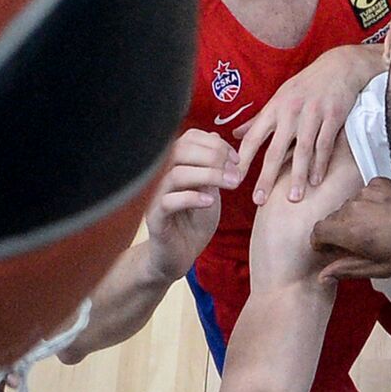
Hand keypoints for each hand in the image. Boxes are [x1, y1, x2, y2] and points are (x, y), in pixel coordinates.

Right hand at [144, 129, 239, 280]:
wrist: (180, 253)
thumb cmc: (194, 219)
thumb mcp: (209, 187)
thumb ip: (211, 165)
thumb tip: (216, 138)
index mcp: (173, 163)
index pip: (189, 138)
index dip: (216, 143)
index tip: (236, 158)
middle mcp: (160, 175)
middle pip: (180, 149)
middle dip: (214, 157)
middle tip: (235, 173)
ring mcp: (154, 196)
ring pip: (176, 174)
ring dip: (209, 175)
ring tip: (231, 185)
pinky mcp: (154, 218)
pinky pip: (168, 202)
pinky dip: (192, 198)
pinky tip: (210, 201)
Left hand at [235, 45, 381, 204]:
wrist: (338, 67)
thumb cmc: (305, 85)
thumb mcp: (279, 98)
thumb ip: (258, 119)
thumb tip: (234, 134)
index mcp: (274, 109)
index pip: (253, 138)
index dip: (242, 159)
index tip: (233, 179)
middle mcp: (290, 112)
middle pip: (274, 150)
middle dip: (266, 177)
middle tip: (259, 200)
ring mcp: (312, 115)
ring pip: (302, 151)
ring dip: (297, 176)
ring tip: (293, 198)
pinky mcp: (332, 117)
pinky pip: (324, 145)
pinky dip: (320, 164)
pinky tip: (316, 181)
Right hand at [311, 179, 390, 280]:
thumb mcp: (378, 268)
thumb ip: (346, 269)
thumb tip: (323, 276)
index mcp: (349, 229)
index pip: (318, 232)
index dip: (321, 243)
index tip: (330, 250)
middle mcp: (353, 206)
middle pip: (332, 219)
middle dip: (339, 232)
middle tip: (358, 245)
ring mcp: (366, 191)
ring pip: (348, 206)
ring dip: (354, 218)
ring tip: (376, 230)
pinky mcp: (378, 182)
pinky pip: (363, 195)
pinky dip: (368, 205)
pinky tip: (386, 215)